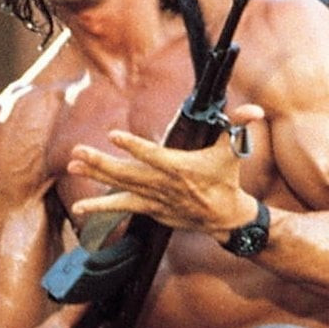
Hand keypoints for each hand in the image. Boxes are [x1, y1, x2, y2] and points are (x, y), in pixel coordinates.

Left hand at [67, 106, 265, 233]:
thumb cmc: (225, 179)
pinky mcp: (148, 209)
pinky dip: (99, 207)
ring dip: (95, 176)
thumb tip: (256, 110)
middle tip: (77, 151)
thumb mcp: (233, 151)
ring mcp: (153, 199)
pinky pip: (120, 207)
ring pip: (119, 188)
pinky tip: (77, 208)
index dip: (133, 145)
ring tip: (72, 166)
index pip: (152, 155)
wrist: (223, 217)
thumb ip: (239, 127)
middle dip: (100, 162)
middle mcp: (161, 185)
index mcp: (179, 168)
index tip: (113, 134)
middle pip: (126, 173)